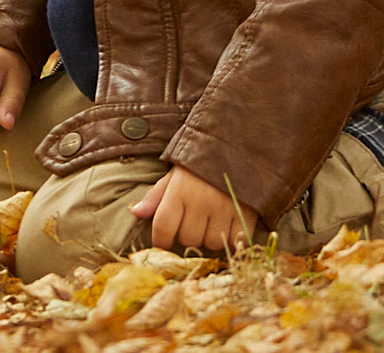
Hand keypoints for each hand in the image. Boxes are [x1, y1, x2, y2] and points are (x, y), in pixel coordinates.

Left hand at [134, 164, 254, 253]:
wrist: (243, 141)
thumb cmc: (204, 158)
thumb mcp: (176, 172)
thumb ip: (156, 194)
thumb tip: (136, 212)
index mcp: (179, 190)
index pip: (162, 229)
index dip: (161, 240)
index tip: (165, 239)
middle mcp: (201, 202)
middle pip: (187, 239)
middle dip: (188, 234)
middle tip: (196, 219)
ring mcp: (225, 209)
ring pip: (211, 244)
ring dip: (211, 237)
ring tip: (214, 219)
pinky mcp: (247, 214)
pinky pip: (235, 242)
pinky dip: (232, 238)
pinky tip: (231, 224)